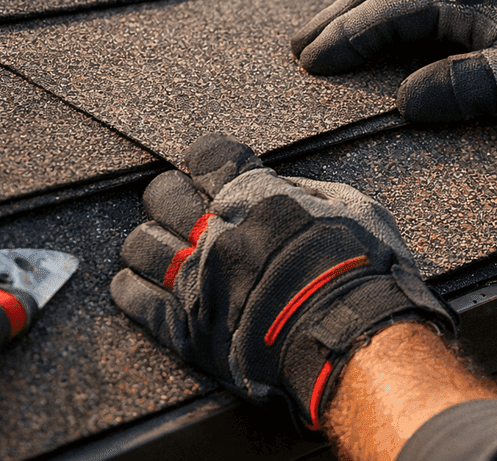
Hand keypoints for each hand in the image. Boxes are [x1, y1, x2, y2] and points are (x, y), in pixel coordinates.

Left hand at [110, 135, 457, 430]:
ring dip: (151, 241)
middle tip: (182, 206)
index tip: (205, 166)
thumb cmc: (364, 271)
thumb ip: (312, 191)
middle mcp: (218, 232)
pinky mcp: (188, 329)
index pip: (211, 157)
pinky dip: (132, 286)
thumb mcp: (356, 208)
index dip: (206, 159)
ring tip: (163, 246)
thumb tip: (283, 184)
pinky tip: (138, 282)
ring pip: (141, 244)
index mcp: (257, 197)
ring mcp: (198, 281)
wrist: (352, 338)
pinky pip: (136, 299)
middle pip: (164, 196)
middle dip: (172, 195)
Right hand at [291, 0, 496, 120]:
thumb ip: (463, 89)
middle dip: (338, 18)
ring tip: (326, 34)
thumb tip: (402, 102)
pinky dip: (388, 5)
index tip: (310, 66)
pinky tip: (381, 23)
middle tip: (299, 48)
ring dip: (360, 8)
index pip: (388, 12)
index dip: (345, 39)